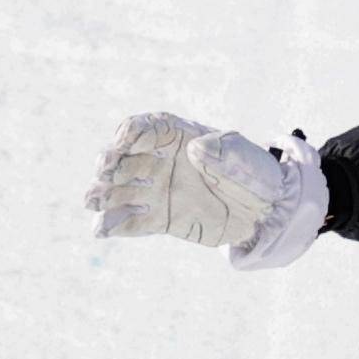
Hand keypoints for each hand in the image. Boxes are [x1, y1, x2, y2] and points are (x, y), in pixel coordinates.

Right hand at [87, 112, 327, 270]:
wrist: (266, 212)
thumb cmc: (255, 174)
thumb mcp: (247, 157)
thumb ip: (225, 151)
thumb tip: (196, 149)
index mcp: (176, 136)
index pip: (142, 128)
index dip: (128, 133)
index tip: (122, 142)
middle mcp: (158, 161)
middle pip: (122, 158)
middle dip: (109, 163)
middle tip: (104, 172)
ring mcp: (155, 190)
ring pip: (120, 190)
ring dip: (102, 194)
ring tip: (92, 201)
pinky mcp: (159, 218)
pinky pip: (131, 221)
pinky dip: (114, 225)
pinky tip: (100, 230)